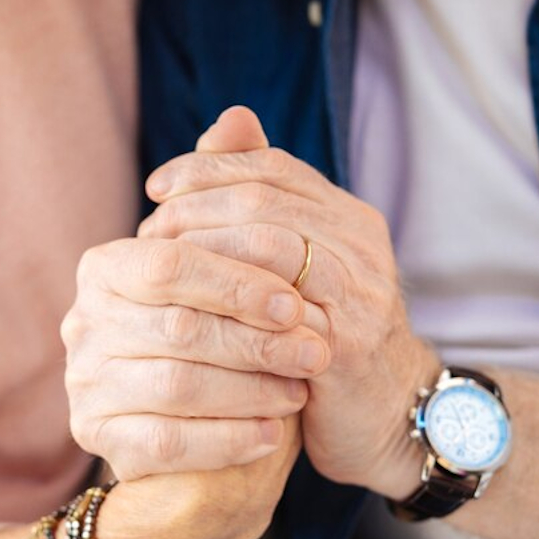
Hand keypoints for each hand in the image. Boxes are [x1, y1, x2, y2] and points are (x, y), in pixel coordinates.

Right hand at [61, 131, 330, 481]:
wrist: (204, 428)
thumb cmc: (224, 341)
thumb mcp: (232, 272)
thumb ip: (232, 195)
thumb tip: (239, 117)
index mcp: (107, 269)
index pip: (171, 261)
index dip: (238, 278)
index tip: (299, 297)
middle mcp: (83, 322)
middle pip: (179, 323)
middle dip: (257, 338)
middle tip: (316, 348)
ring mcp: (84, 383)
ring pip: (175, 383)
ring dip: (250, 388)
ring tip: (301, 390)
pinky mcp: (96, 438)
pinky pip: (164, 441)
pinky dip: (227, 438)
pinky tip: (273, 436)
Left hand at [139, 107, 434, 499]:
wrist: (389, 418)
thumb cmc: (328, 340)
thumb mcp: (303, 268)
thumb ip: (266, 203)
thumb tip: (227, 121)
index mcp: (350, 218)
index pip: (271, 166)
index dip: (207, 168)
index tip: (157, 188)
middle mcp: (361, 246)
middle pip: (264, 199)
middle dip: (194, 209)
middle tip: (149, 232)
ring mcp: (358, 294)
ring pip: (269, 244)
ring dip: (202, 250)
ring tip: (161, 269)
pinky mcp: (344, 347)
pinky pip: (272, 312)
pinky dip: (220, 306)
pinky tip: (185, 314)